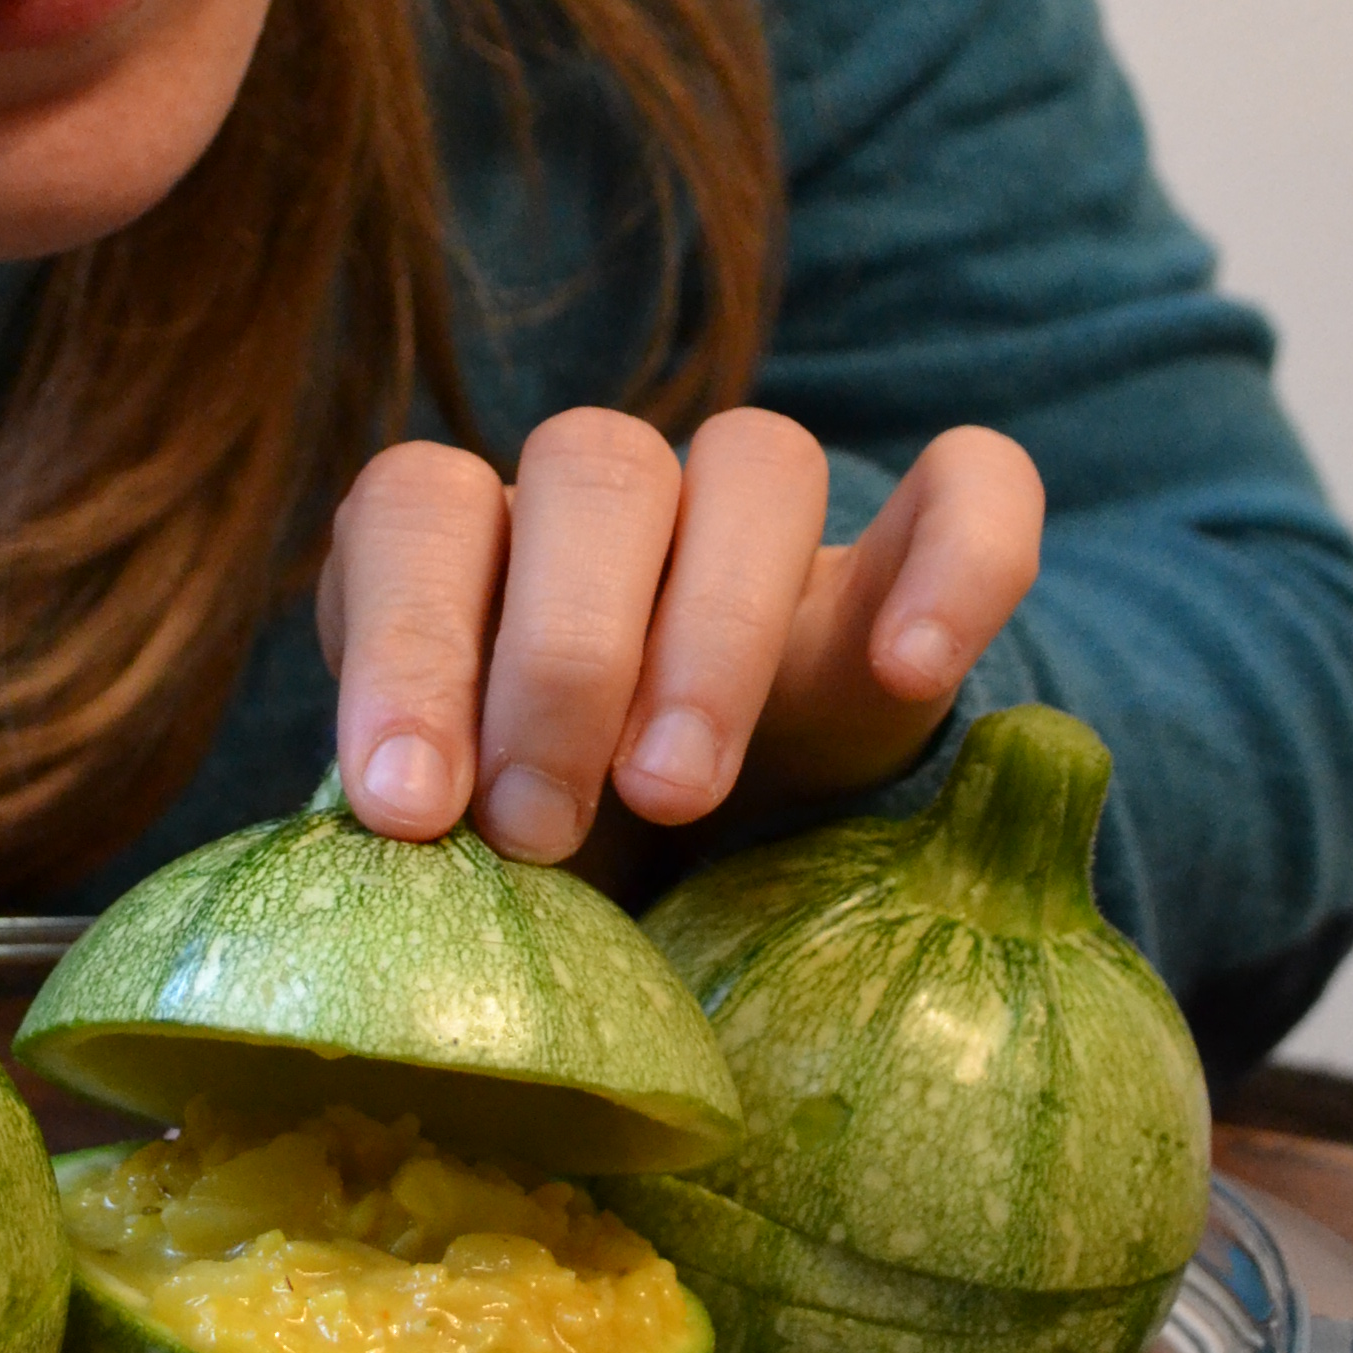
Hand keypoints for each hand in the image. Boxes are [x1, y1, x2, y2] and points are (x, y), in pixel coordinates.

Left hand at [315, 406, 1044, 864]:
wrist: (717, 883)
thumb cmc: (560, 870)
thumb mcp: (476, 863)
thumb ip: (433, 846)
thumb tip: (382, 894)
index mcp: (477, 545)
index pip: (421, 508)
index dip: (404, 643)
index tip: (409, 810)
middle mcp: (614, 502)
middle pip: (593, 465)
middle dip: (560, 654)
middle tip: (540, 828)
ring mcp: (768, 521)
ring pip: (758, 458)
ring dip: (715, 625)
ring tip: (678, 791)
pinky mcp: (917, 560)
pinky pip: (969, 487)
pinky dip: (956, 560)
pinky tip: (912, 674)